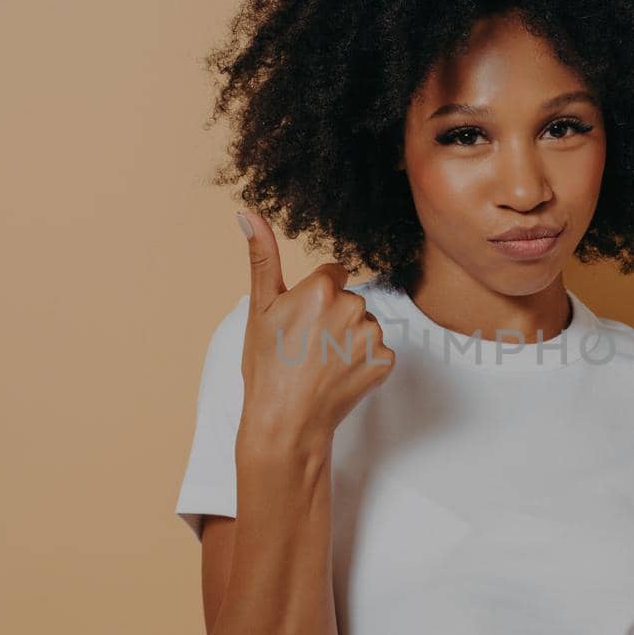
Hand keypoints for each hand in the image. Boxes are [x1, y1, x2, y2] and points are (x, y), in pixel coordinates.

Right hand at [237, 210, 395, 450]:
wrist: (286, 421)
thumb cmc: (267, 366)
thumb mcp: (259, 309)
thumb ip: (262, 257)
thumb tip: (248, 213)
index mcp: (323, 289)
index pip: (334, 273)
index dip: (316, 296)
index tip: (302, 319)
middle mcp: (353, 307)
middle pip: (350, 298)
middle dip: (334, 315)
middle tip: (308, 345)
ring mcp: (372, 336)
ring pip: (365, 324)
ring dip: (349, 338)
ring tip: (322, 362)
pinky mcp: (385, 361)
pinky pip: (377, 350)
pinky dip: (362, 361)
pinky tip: (339, 374)